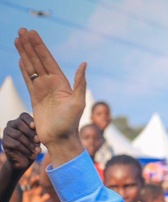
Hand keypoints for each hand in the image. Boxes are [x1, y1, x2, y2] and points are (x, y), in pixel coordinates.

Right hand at [2, 113, 39, 171]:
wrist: (25, 160)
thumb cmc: (33, 146)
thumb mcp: (37, 139)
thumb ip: (38, 132)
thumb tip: (43, 131)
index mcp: (20, 121)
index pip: (24, 116)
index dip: (29, 120)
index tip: (35, 127)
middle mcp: (11, 124)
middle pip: (19, 124)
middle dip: (31, 133)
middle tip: (39, 141)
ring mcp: (6, 132)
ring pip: (18, 135)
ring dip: (30, 144)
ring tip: (38, 151)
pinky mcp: (5, 142)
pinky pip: (16, 144)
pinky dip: (26, 150)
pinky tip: (32, 155)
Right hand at [14, 28, 85, 161]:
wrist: (60, 139)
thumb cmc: (71, 123)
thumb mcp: (78, 102)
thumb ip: (80, 83)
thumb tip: (84, 63)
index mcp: (62, 83)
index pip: (48, 60)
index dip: (39, 46)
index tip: (32, 33)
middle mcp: (52, 84)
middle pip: (38, 60)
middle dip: (30, 45)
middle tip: (21, 30)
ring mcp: (43, 90)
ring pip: (31, 67)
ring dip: (24, 53)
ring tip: (17, 39)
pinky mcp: (35, 98)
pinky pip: (28, 79)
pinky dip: (24, 69)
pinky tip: (20, 59)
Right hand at [21, 175, 49, 201]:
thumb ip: (44, 199)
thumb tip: (48, 195)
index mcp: (39, 191)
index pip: (41, 185)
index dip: (42, 182)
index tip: (43, 179)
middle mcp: (35, 189)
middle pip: (36, 183)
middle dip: (37, 180)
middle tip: (38, 177)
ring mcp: (30, 190)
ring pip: (31, 184)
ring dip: (32, 181)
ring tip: (33, 178)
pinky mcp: (25, 192)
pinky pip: (25, 188)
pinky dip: (25, 185)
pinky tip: (26, 183)